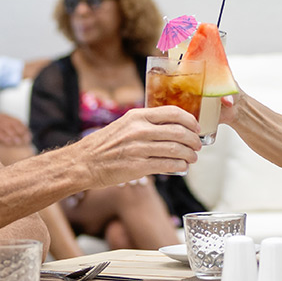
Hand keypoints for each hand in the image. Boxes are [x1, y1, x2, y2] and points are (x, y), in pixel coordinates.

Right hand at [0, 113, 28, 146]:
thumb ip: (4, 132)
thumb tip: (15, 140)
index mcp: (2, 116)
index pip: (17, 121)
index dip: (24, 129)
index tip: (29, 137)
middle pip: (14, 123)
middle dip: (21, 132)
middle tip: (26, 140)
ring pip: (6, 126)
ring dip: (14, 135)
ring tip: (19, 142)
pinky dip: (4, 136)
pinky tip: (9, 142)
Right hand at [74, 105, 201, 185]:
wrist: (84, 162)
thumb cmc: (105, 144)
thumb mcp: (125, 124)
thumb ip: (146, 123)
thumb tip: (173, 128)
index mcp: (137, 116)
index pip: (173, 113)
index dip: (190, 120)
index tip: (196, 127)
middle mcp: (139, 130)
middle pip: (179, 132)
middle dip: (193, 140)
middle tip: (197, 146)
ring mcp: (139, 148)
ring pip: (175, 149)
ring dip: (189, 155)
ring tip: (192, 158)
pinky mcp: (138, 166)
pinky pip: (167, 165)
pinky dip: (179, 166)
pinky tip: (182, 167)